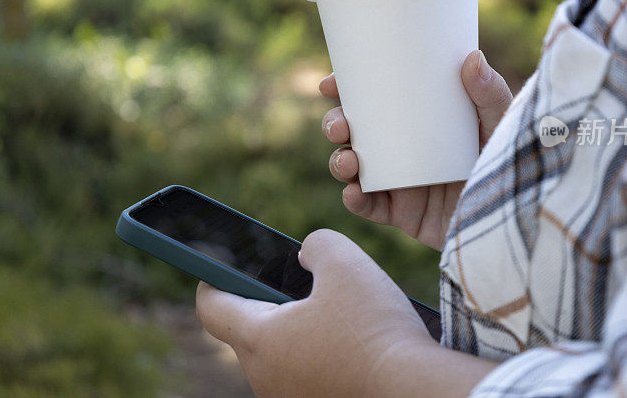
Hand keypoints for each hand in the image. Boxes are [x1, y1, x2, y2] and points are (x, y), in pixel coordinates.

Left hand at [196, 229, 495, 397]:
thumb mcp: (344, 261)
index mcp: (259, 339)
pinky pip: (306, 374)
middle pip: (249, 330)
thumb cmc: (375, 328)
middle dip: (270, 301)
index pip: (211, 307)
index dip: (212, 280)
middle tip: (302, 281)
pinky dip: (320, 353)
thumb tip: (307, 255)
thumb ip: (315, 244)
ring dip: (300, 329)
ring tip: (339, 313)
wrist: (415, 391)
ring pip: (281, 354)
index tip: (221, 267)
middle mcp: (265, 377)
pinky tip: (354, 342)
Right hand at [319, 50, 511, 250]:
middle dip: (335, 125)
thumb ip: (491, 95)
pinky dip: (354, 200)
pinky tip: (354, 193)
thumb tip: (472, 58)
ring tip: (348, 161)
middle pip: (354, 132)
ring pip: (353, 167)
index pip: (374, 99)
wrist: (516, 216)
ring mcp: (399, 181)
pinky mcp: (402, 214)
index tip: (331, 84)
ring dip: (339, 161)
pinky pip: (369, 207)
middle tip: (340, 125)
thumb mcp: (502, 124)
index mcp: (417, 119)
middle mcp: (401, 148)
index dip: (346, 90)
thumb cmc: (511, 163)